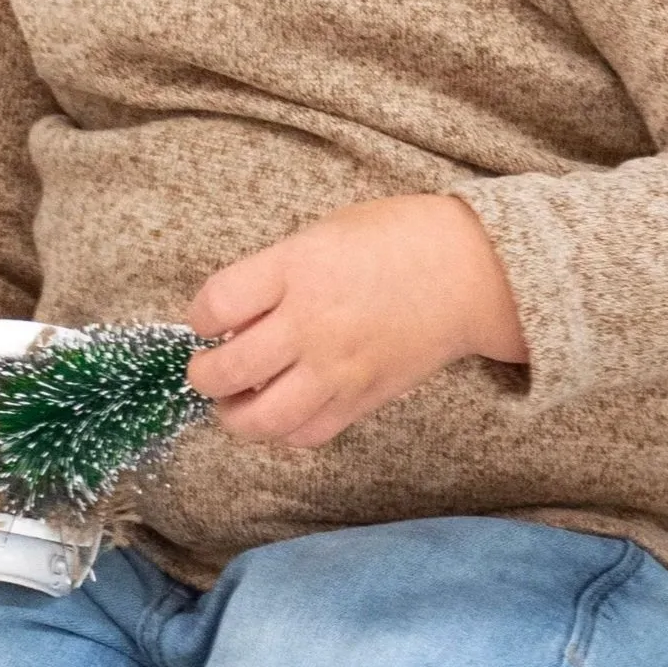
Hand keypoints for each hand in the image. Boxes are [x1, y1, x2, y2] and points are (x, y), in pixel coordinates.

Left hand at [186, 194, 526, 448]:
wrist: (468, 271)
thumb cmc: (398, 238)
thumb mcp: (326, 232)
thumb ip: (278, 272)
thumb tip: (236, 317)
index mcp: (299, 269)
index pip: (217, 305)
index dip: (199, 316)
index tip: (206, 319)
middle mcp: (311, 324)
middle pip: (227, 370)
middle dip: (203, 375)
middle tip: (207, 368)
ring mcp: (337, 369)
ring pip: (261, 419)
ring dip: (235, 415)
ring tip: (235, 402)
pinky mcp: (361, 400)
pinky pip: (306, 434)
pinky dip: (284, 431)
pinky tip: (282, 410)